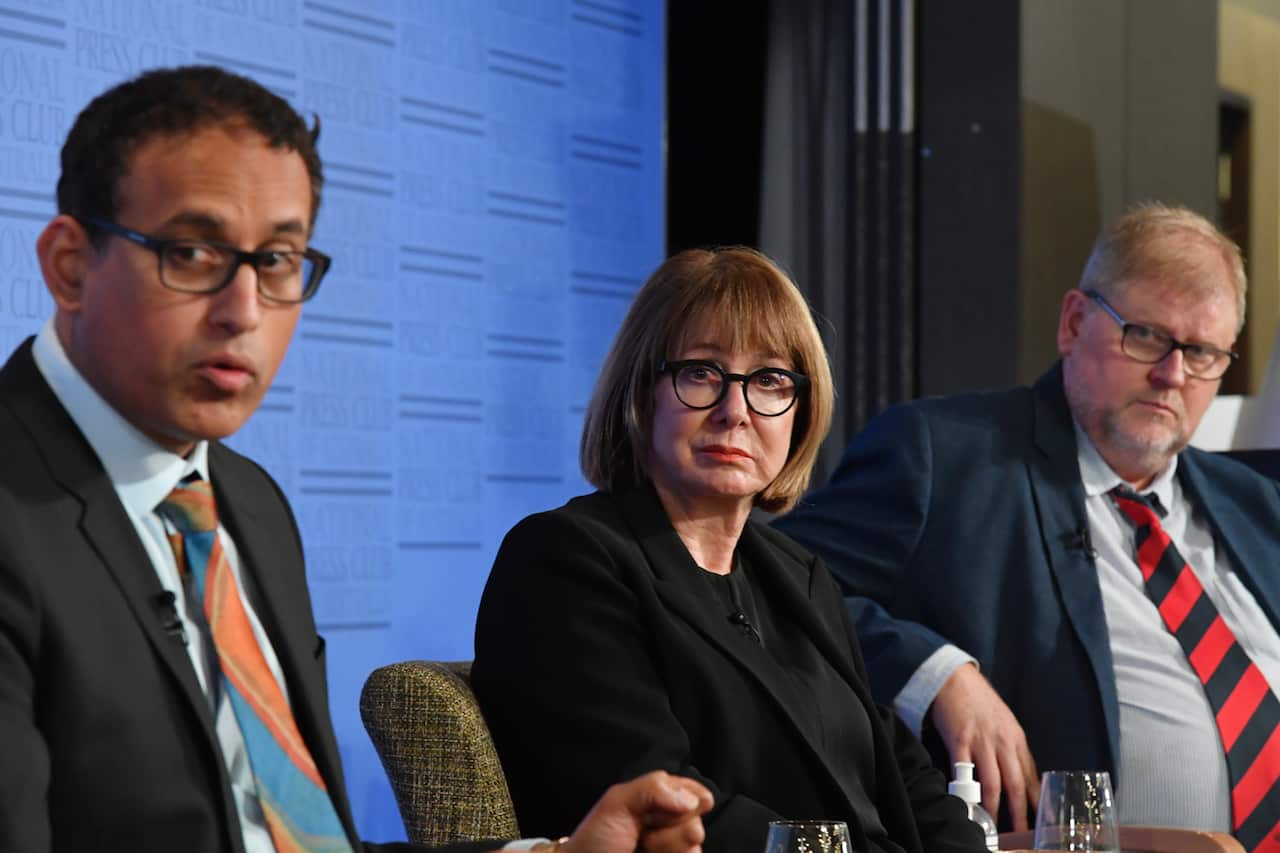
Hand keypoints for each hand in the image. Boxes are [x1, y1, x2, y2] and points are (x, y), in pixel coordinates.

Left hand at [560, 770, 713, 852]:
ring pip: (695, 843)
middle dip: (667, 827)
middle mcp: (672, 823)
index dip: (680, 800)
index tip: (654, 810)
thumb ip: (652, 788)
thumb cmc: (595, 839)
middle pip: (696, 817)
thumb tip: (691, 801)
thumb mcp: (617, 802)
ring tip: (642, 849)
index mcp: (661, 799)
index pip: (692, 792)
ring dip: (666, 847)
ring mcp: (674, 848)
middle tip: (642, 833)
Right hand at [930, 663, 1038, 830]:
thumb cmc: (979, 700)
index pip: (1031, 776)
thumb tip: (1020, 775)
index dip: (1036, 801)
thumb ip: (1012, 748)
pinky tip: (966, 802)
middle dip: (1020, 813)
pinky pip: (964, 771)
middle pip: (1016, 784)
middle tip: (1023, 833)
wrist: (955, 678)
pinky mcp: (959, 740)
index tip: (1040, 820)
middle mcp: (1003, 742)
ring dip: (995, 808)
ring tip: (995, 825)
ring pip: (993, 782)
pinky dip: (966, 789)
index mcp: (1016, 738)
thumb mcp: (1005, 722)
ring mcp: (981, 742)